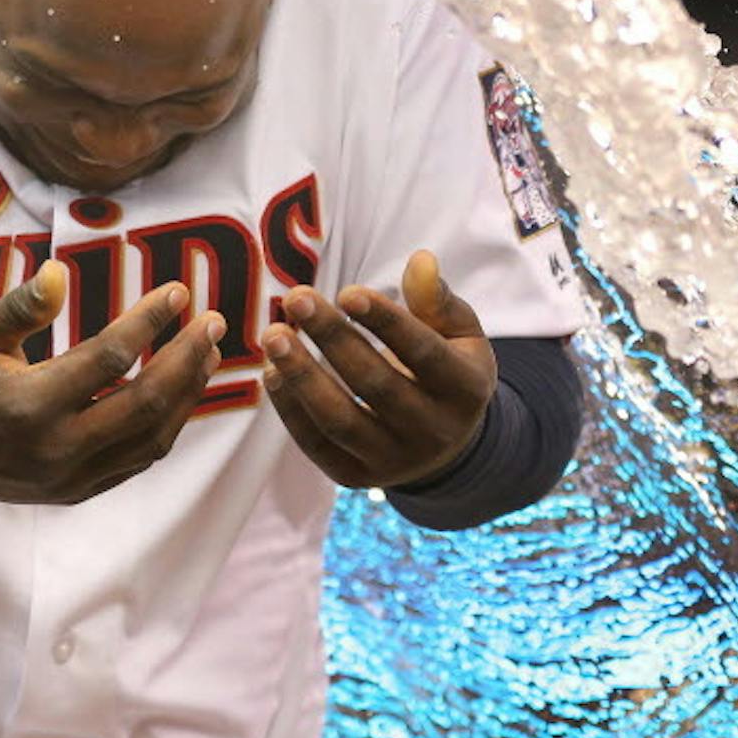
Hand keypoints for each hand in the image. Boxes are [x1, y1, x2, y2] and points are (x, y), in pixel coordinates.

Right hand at [0, 262, 226, 504]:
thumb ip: (19, 306)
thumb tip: (59, 273)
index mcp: (30, 404)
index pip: (109, 358)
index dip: (149, 323)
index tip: (178, 293)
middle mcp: (58, 447)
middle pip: (145, 403)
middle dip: (187, 358)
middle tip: (213, 321)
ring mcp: (71, 476)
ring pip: (152, 438)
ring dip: (187, 394)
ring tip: (206, 354)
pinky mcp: (77, 490)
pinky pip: (136, 460)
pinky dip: (166, 426)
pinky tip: (179, 393)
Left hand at [260, 250, 495, 489]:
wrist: (445, 444)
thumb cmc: (445, 369)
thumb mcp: (458, 335)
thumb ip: (437, 301)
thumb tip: (420, 260)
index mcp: (465, 390)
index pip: (425, 355)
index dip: (387, 323)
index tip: (347, 291)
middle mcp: (434, 432)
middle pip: (377, 385)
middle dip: (333, 339)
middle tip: (295, 298)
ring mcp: (394, 461)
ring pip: (342, 421)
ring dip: (302, 376)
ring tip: (273, 335)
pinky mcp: (356, 477)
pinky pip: (317, 445)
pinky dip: (290, 410)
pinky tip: (271, 372)